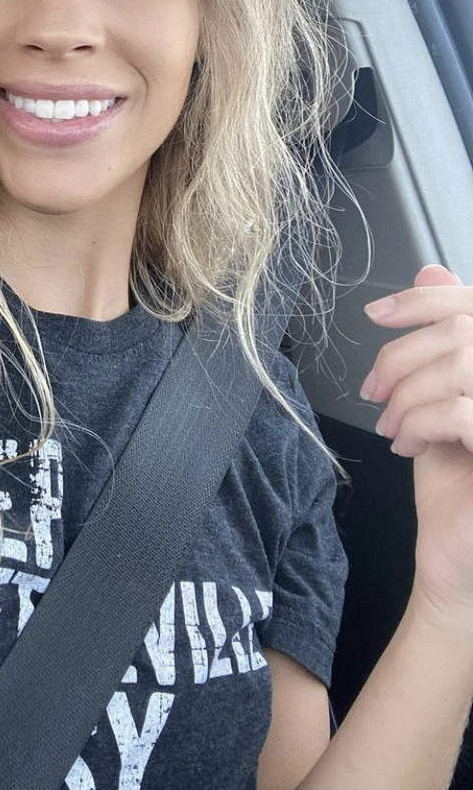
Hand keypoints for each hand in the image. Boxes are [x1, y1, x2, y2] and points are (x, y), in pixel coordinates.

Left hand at [360, 263, 472, 623]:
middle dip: (401, 356)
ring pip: (459, 368)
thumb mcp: (440, 400)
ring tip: (392, 426)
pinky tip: (408, 444)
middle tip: (374, 390)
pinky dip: (420, 421)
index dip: (425, 300)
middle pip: (462, 332)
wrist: (459, 565)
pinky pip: (460, 411)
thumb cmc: (457, 487)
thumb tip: (429, 273)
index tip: (379, 313)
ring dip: (407, 395)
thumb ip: (441, 343)